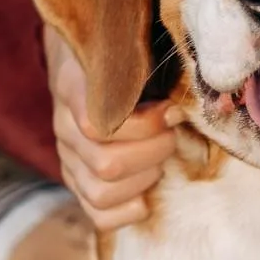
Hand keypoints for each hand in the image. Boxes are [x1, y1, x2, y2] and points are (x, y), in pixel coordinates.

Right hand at [45, 26, 180, 229]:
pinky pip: (97, 213)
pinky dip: (127, 210)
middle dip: (154, 152)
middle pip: (106, 164)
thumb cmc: (120, 54)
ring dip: (144, 180)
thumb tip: (196, 88)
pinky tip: (147, 194)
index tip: (173, 112)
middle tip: (172, 135)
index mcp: (73, 88)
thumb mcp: (128, 46)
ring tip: (160, 160)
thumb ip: (148, 61)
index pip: (98, 124)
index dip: (145, 125)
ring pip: (101, 192)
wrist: (84, 61)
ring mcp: (68, 157)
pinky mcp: (77, 180)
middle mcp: (64, 127)